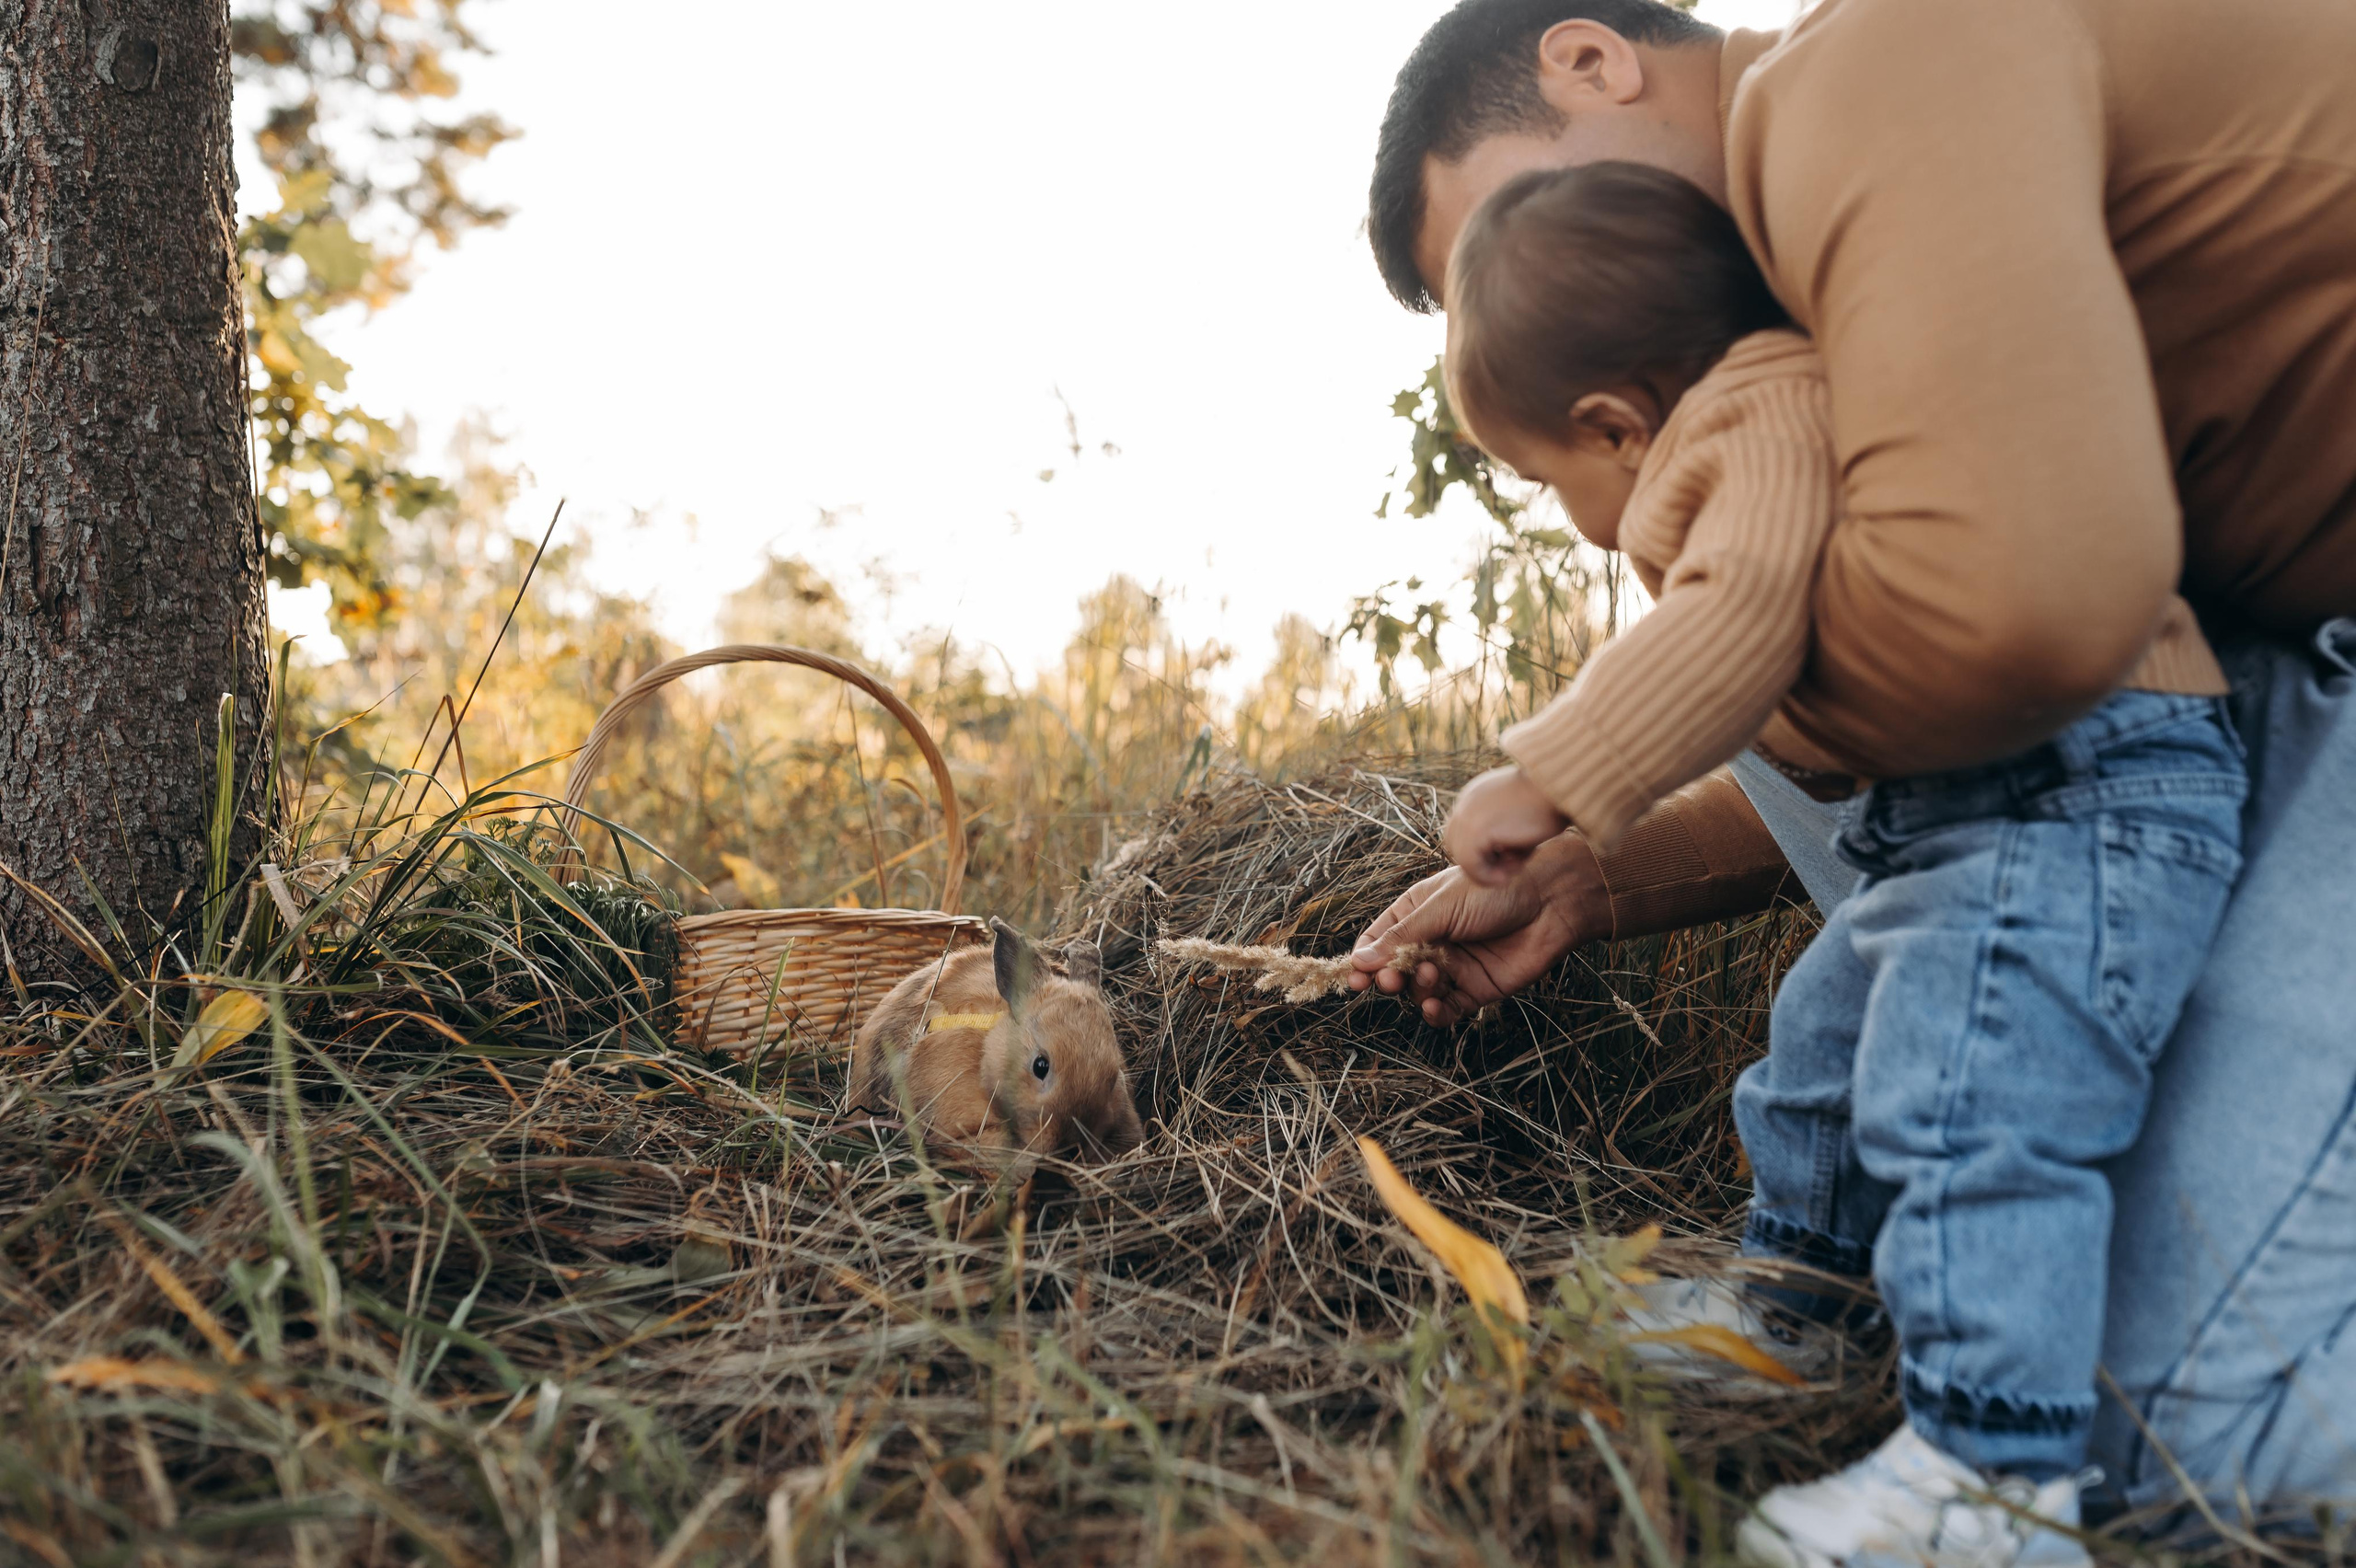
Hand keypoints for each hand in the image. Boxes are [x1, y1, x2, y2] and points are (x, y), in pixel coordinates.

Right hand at [1347, 830, 1610, 1025]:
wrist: (1551, 902)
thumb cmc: (1495, 891)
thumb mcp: (1441, 908)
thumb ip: (1402, 937)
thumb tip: (1360, 961)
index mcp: (1417, 913)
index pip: (1378, 941)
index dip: (1364, 960)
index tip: (1355, 977)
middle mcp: (1432, 941)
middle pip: (1395, 970)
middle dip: (1389, 977)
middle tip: (1391, 980)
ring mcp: (1453, 966)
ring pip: (1419, 991)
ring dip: (1418, 988)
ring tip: (1433, 974)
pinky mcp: (1476, 989)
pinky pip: (1447, 1009)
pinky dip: (1436, 1013)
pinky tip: (1433, 1009)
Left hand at [1442, 766, 1571, 885]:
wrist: (1560, 783)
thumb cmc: (1553, 799)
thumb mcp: (1523, 812)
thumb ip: (1507, 827)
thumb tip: (1505, 853)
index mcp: (1477, 796)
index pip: (1464, 832)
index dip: (1483, 851)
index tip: (1510, 856)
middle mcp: (1467, 803)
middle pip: (1458, 846)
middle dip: (1482, 862)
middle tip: (1511, 866)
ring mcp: (1467, 816)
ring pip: (1463, 857)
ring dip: (1488, 871)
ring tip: (1516, 867)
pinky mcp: (1476, 829)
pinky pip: (1470, 864)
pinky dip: (1487, 877)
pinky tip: (1506, 877)